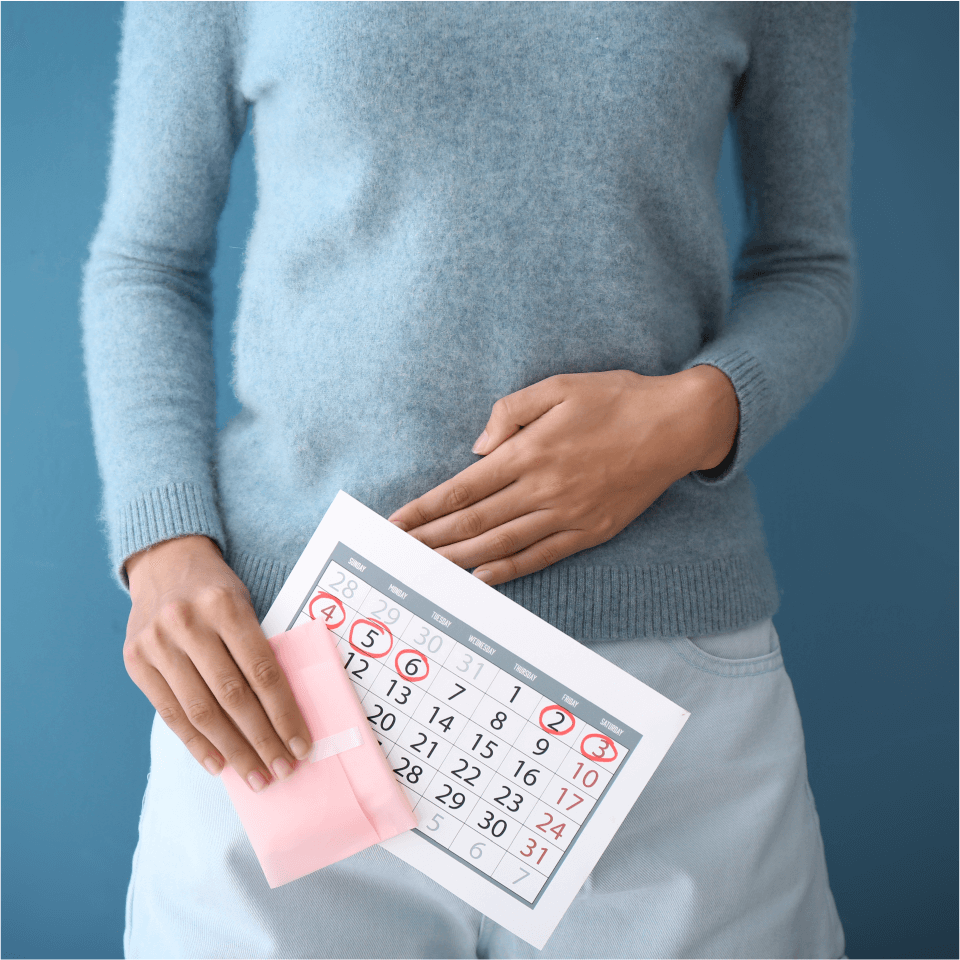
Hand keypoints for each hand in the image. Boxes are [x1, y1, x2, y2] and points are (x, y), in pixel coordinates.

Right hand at [124, 535, 312, 791]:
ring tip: (255, 775)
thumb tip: (284, 714)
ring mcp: (157, 643)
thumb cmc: (216, 590)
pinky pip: (169, 712)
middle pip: (233, 697)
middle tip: (281, 770)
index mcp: (226, 606)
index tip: (301, 745)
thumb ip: (259, 649)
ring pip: (200, 711)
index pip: (262, 672)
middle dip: (261, 740)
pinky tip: (218, 764)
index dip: (284, 713)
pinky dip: (196, 743)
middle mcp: (188, 624)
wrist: (164, 561)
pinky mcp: (135, 660)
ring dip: (232, 750)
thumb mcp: (244, 603)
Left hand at [388, 366, 738, 586]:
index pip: (463, 488)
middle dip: (431, 540)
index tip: (397, 523)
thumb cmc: (616, 399)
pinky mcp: (589, 531)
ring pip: (501, 545)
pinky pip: (540, 556)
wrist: (678, 425)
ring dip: (458, 560)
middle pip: (474, 522)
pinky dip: (508, 571)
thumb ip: (510, 411)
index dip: (426, 509)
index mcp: (530, 451)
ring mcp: (567, 514)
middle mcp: (543, 488)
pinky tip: (481, 579)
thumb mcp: (558, 386)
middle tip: (397, 555)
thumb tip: (478, 448)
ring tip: (426, 571)